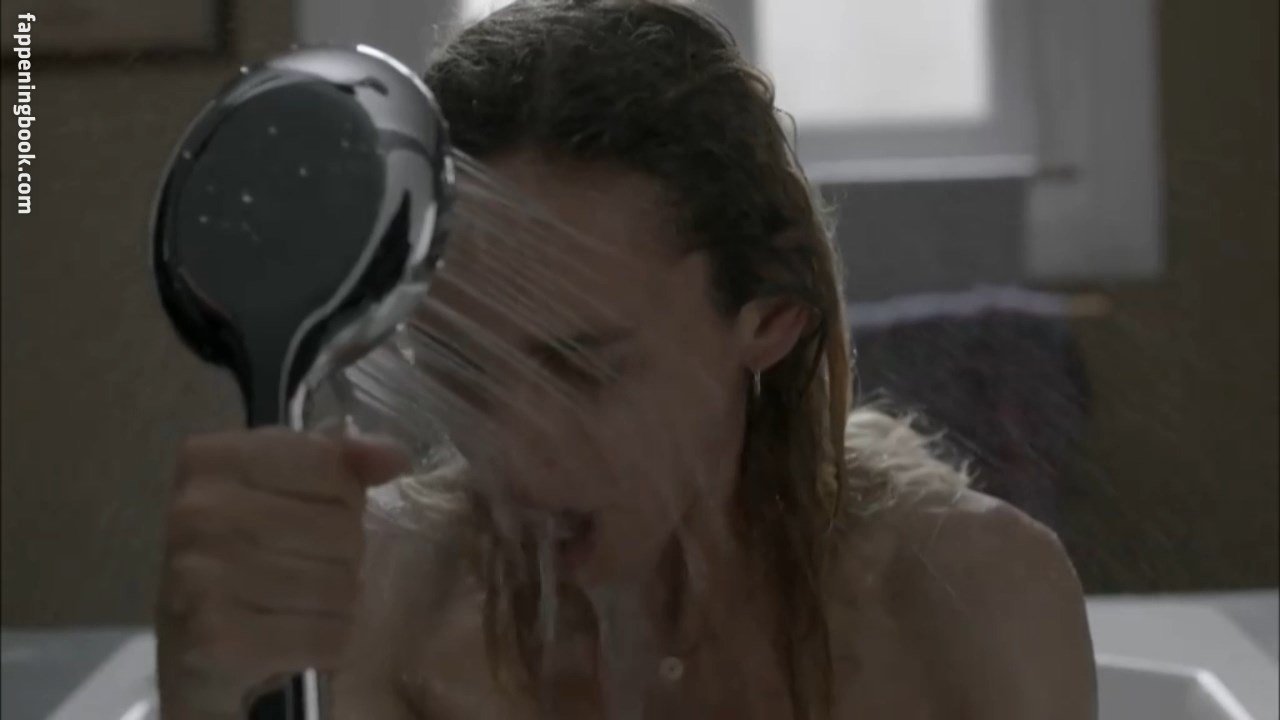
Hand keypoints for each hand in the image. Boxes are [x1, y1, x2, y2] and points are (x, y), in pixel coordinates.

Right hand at [155, 428, 410, 718]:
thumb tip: (396, 457)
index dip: (344, 494)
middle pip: (341, 528)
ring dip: (338, 602)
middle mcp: (197, 511)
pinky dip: (328, 642)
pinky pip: (326, 635)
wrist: (184, 649)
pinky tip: (298, 636)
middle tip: (307, 568)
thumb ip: (338, 460)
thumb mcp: (280, 488)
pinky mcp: (218, 640)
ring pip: (339, 584)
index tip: (316, 513)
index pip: (326, 462)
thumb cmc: (242, 554)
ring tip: (303, 604)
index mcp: (210, 459)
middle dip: (343, 554)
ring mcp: (202, 576)